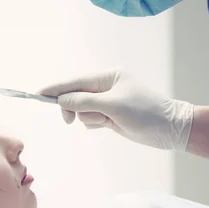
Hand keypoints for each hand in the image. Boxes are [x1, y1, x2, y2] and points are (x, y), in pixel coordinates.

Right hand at [39, 68, 194, 149]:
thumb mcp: (113, 105)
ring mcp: (107, 103)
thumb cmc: (146, 112)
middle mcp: (106, 88)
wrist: (170, 129)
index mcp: (108, 77)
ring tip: (108, 122)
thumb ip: (85, 101)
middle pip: (76, 96)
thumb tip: (63, 99)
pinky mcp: (110, 117)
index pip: (76, 82)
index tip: (38, 93)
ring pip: (82, 111)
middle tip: (69, 120)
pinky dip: (94, 124)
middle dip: (75, 109)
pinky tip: (108, 126)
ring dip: (90, 119)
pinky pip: (90, 120)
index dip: (56, 88)